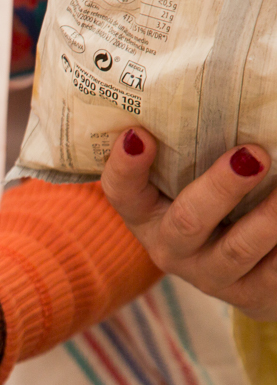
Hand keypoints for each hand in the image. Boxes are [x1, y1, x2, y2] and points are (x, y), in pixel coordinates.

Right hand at [101, 127, 276, 318]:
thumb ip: (191, 150)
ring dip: (268, 218)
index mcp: (146, 215)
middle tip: (252, 155)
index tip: (139, 134)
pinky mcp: (253, 295)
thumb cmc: (216, 204)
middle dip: (220, 188)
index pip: (122, 192)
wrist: (246, 272)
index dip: (125, 167)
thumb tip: (221, 89)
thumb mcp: (190, 179)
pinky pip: (275, 273)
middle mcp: (171, 248)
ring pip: (238, 249)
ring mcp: (211, 275)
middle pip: (187, 221)